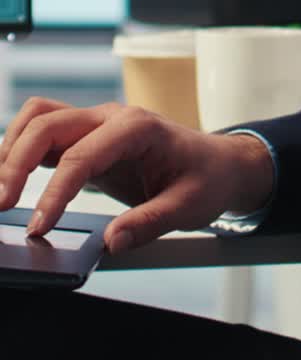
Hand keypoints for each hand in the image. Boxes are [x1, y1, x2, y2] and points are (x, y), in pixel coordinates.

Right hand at [0, 98, 274, 253]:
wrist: (220, 163)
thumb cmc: (207, 178)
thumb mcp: (190, 205)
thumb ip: (150, 222)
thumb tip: (112, 242)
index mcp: (137, 128)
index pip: (81, 156)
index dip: (53, 192)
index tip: (38, 226)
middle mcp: (111, 117)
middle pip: (47, 124)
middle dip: (15, 163)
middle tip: (1, 205)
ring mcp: (97, 122)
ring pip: (39, 118)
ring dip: (12, 149)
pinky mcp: (88, 137)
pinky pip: (45, 131)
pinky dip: (20, 149)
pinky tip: (10, 180)